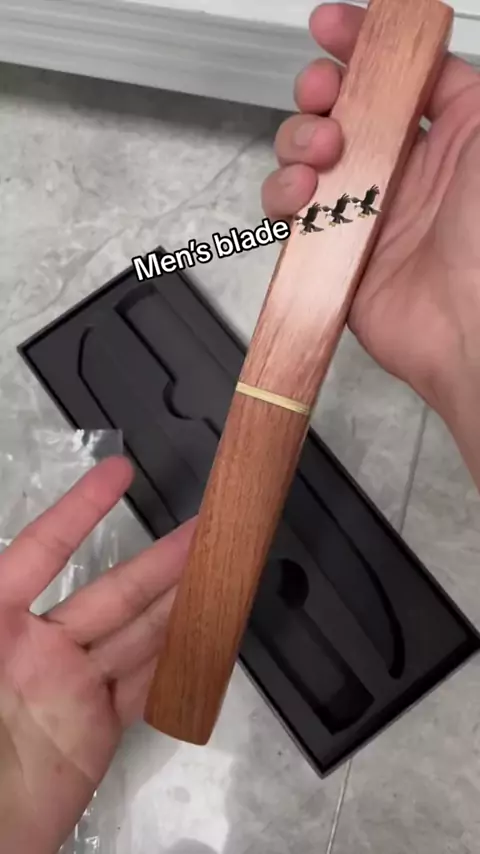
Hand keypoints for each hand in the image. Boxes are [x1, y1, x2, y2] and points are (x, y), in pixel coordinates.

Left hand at [0, 456, 192, 853]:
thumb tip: (7, 560)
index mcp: (0, 619)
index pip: (43, 548)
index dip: (81, 509)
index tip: (121, 471)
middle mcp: (41, 644)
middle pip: (112, 591)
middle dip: (161, 558)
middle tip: (207, 527)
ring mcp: (74, 685)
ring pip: (139, 634)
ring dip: (181, 602)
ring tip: (223, 571)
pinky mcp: (98, 726)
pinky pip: (144, 686)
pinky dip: (177, 661)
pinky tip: (207, 634)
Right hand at [262, 3, 479, 467]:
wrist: (467, 326)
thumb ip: (457, 89)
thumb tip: (425, 53)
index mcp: (445, 139)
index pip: (394, 76)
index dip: (360, 44)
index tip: (332, 27)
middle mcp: (401, 171)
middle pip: (341, 110)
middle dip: (320, 92)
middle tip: (324, 94)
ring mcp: (364, 209)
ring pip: (307, 156)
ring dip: (299, 141)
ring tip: (322, 154)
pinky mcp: (333, 249)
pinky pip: (293, 214)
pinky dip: (286, 197)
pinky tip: (305, 197)